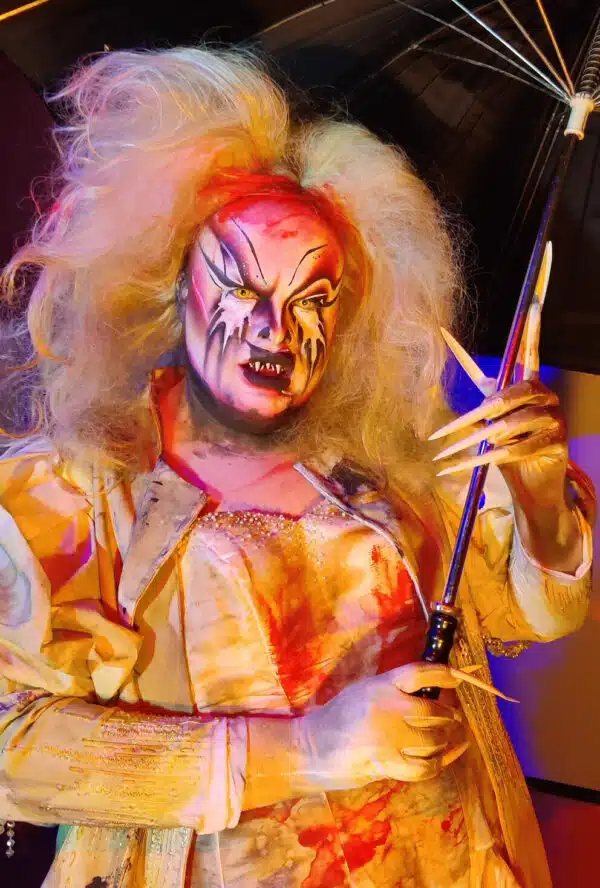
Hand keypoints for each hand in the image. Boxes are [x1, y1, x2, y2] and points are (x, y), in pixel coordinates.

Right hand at [297, 662, 501, 790]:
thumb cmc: (339, 717)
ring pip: (434, 740)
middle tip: (452, 718)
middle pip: (434, 711)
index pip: (420, 673)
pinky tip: (445, 757)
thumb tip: (430, 694)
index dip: (443, 674)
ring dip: (445, 741)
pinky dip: (440, 762)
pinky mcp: (387, 764)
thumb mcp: (364, 691)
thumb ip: (392, 690)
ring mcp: (388, 738)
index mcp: (380, 685)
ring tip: (447, 738)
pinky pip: (425, 766)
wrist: (313, 747)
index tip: (457, 678)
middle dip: (448, 716)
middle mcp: (387, 708)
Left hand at [428, 242, 582, 571]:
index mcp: (530, 381)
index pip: (531, 346)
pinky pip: (513, 450)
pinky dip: (484, 461)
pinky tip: (465, 468)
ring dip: (472, 445)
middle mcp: (545, 395)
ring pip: (506, 427)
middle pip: (505, 399)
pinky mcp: (554, 446)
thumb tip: (442, 334)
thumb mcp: (490, 408)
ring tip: (446, 458)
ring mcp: (554, 420)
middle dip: (472, 421)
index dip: (532, 323)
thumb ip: (475, 373)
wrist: (536, 484)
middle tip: (444, 437)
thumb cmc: (508, 441)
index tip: (536, 296)